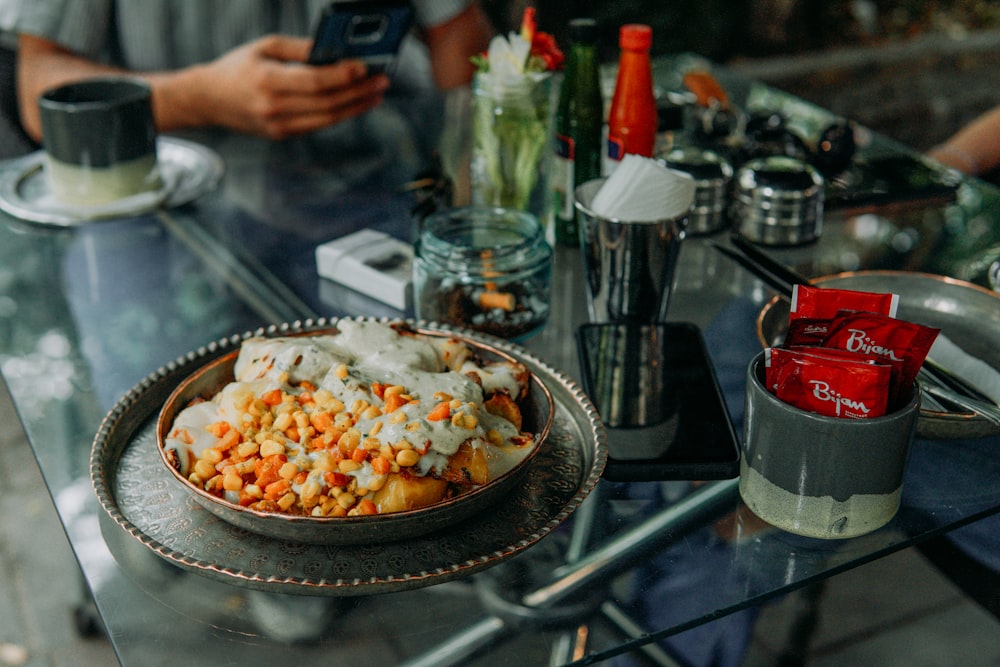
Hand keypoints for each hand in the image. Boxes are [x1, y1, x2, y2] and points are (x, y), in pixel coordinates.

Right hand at [189, 34, 389, 138]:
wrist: (208, 99)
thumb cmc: (238, 67)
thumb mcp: (264, 47)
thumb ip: (299, 49)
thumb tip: (334, 51)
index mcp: (266, 81)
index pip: (314, 82)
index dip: (343, 75)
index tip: (365, 66)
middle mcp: (273, 108)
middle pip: (326, 103)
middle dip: (358, 92)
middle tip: (381, 81)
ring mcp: (277, 126)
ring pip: (326, 118)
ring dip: (355, 107)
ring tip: (375, 94)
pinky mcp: (281, 135)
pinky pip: (317, 125)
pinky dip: (339, 114)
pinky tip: (354, 104)